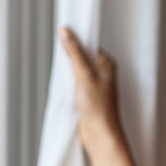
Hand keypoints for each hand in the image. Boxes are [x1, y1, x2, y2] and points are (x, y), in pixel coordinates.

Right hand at [58, 27, 123, 155]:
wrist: (99, 133)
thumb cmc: (97, 106)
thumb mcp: (83, 75)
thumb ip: (74, 52)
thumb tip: (66, 31)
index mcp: (107, 63)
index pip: (89, 44)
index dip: (75, 40)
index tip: (61, 35)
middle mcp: (102, 71)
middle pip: (81, 55)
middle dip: (69, 57)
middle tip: (59, 59)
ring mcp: (95, 82)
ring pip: (76, 69)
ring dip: (67, 71)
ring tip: (61, 75)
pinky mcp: (87, 93)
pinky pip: (74, 81)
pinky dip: (66, 82)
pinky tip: (62, 85)